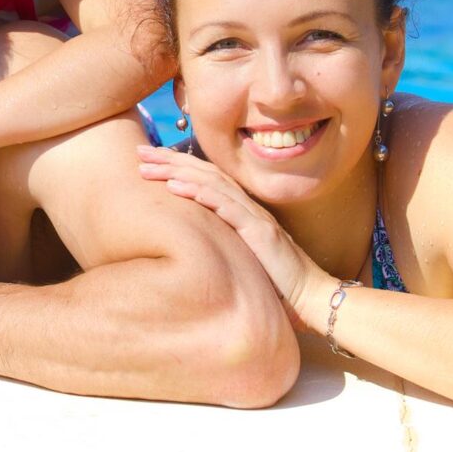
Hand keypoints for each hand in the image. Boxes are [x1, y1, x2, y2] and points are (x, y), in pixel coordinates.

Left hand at [136, 145, 330, 316]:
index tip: (147, 158)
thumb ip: (220, 244)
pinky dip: (204, 196)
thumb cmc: (277, 285)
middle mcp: (248, 208)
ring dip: (179, 173)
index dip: (176, 165)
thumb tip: (186, 243)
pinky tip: (179, 189)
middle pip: (205, 174)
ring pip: (213, 185)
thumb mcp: (240, 258)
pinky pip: (230, 210)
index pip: (205, 179)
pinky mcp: (262, 235)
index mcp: (242, 211)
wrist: (313, 300)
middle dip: (170, 160)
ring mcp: (256, 218)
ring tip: (151, 167)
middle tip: (139, 151)